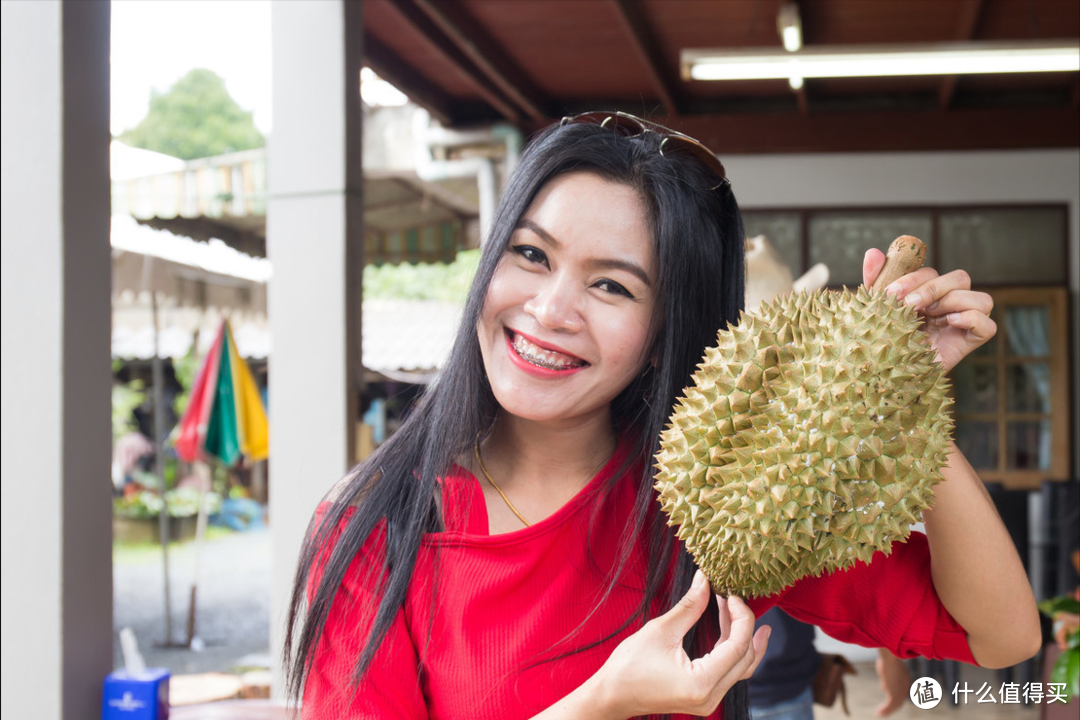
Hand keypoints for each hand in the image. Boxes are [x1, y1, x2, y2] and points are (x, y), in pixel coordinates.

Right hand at [592, 570, 769, 718]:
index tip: (731, 594)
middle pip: (744, 658)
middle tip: (734, 597)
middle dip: (744, 625)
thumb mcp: (661, 630)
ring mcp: (708, 700)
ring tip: (737, 609)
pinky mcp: (703, 697)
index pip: (738, 646)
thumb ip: (690, 606)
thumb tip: (705, 580)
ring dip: (741, 637)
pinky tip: (729, 629)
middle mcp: (710, 697)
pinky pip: (728, 672)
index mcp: (701, 683)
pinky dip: (731, 649)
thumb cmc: (629, 666)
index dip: (741, 617)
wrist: (612, 695)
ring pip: (740, 667)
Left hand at [863, 249, 994, 371]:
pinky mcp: (970, 342)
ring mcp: (962, 323)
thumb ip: (875, 281)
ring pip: (982, 298)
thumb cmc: (882, 342)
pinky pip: (988, 326)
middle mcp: (949, 305)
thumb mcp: (876, 309)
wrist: (885, 376)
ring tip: (929, 316)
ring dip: (953, 302)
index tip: (891, 294)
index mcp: (928, 294)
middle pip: (960, 278)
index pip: (931, 272)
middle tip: (909, 305)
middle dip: (933, 287)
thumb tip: (872, 252)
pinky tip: (948, 323)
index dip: (913, 278)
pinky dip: (973, 320)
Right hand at [874, 649, 910, 716]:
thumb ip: (886, 676)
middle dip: (892, 705)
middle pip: (900, 699)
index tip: (888, 700)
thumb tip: (884, 686)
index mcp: (905, 678)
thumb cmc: (887, 658)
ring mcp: (901, 691)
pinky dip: (885, 710)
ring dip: (887, 710)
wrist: (891, 657)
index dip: (896, 696)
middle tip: (886, 709)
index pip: (901, 691)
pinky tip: (878, 713)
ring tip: (879, 713)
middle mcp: (905, 687)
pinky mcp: (895, 695)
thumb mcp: (887, 667)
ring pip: (895, 704)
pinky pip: (890, 706)